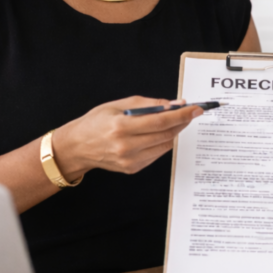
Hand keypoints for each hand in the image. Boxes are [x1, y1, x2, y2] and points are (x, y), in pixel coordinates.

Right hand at [51, 97, 203, 182]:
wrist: (77, 147)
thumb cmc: (96, 123)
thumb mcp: (118, 105)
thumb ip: (148, 104)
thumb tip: (173, 104)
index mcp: (121, 127)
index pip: (160, 121)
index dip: (181, 115)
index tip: (195, 108)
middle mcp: (126, 146)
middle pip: (165, 134)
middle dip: (182, 122)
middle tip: (190, 112)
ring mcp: (130, 160)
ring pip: (165, 145)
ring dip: (175, 132)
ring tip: (176, 121)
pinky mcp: (132, 168)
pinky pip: (157, 154)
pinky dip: (163, 142)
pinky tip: (160, 134)